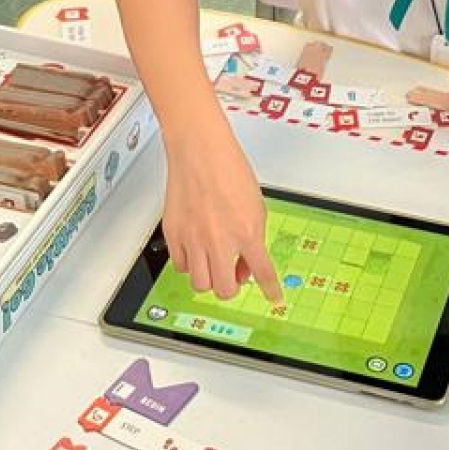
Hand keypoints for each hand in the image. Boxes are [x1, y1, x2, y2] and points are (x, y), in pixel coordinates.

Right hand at [162, 132, 282, 301]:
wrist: (200, 152)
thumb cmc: (229, 171)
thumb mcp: (256, 206)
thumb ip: (254, 237)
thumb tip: (244, 263)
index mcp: (247, 232)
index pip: (262, 272)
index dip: (270, 289)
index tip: (274, 298)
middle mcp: (220, 240)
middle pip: (224, 290)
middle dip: (231, 286)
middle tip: (233, 273)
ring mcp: (194, 239)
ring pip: (200, 284)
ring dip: (210, 277)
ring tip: (213, 260)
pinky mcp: (174, 235)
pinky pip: (180, 266)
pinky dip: (190, 264)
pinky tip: (196, 249)